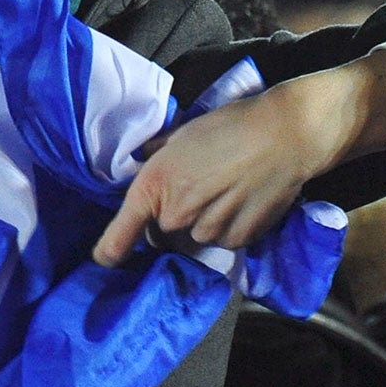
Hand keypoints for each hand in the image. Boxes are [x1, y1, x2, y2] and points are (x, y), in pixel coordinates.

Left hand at [90, 51, 385, 266]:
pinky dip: (227, 228)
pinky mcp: (239, 240)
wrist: (283, 135)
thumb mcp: (180, 134)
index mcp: (154, 185)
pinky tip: (240, 202)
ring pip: (193, 238)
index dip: (110, 249)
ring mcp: (208, 231)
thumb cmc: (228, 126)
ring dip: (199, 223)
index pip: (122, 230)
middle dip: (167, 219)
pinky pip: (222, 242)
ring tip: (221, 191)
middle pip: (161, 233)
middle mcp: (176, 214)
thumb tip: (141, 164)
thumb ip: (155, 155)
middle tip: (191, 191)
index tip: (102, 260)